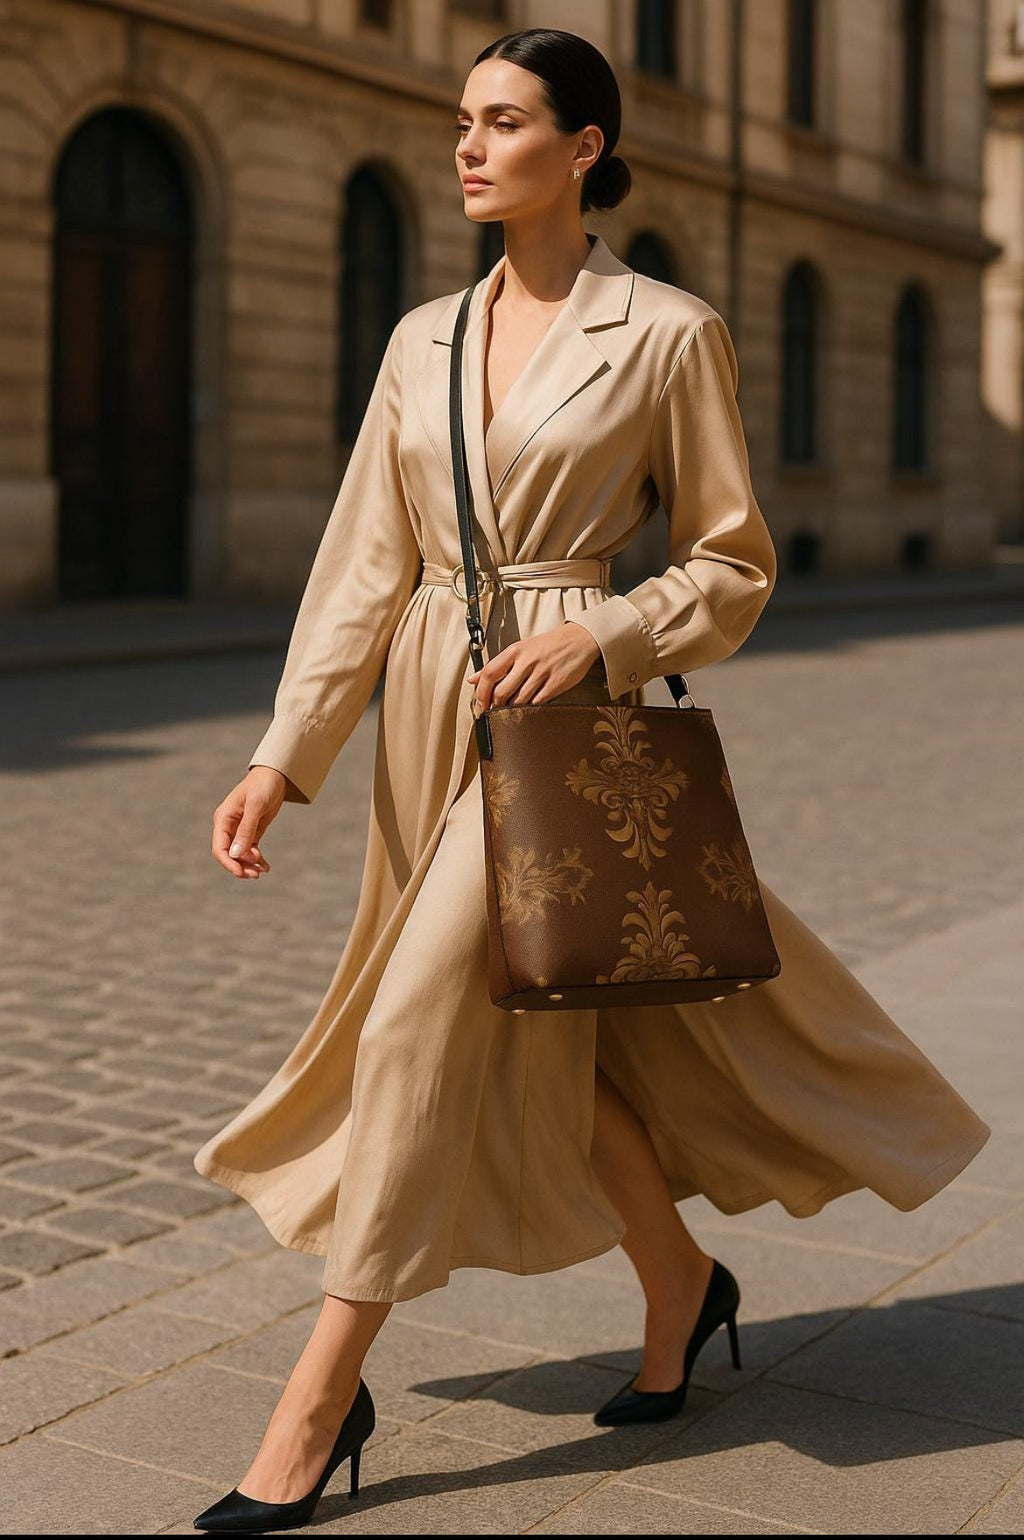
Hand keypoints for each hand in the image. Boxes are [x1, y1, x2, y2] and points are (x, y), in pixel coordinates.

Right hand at [212, 767, 286, 878]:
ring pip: (239, 854)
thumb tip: (236, 854)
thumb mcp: (256, 806)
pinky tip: (266, 866)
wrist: (276, 775)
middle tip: (256, 875)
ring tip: (263, 870)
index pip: (219, 847)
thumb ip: (246, 829)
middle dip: (240, 866)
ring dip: (249, 865)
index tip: (241, 873)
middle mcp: (228, 826)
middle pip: (228, 854)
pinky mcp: (251, 831)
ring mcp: (239, 829)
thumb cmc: (263, 785)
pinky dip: (256, 860)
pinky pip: (250, 850)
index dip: (228, 862)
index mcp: (223, 818)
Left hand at [466, 621, 601, 713]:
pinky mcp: (557, 683)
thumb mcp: (520, 649)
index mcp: (515, 650)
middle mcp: (527, 660)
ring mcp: (543, 672)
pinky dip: (530, 708)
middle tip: (494, 712)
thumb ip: (497, 664)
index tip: (479, 705)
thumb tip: (473, 679)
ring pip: (519, 700)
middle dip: (495, 706)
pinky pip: (537, 702)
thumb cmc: (548, 645)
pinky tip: (529, 706)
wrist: (579, 640)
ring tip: (512, 709)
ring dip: (512, 709)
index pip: (490, 673)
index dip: (480, 693)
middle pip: (502, 691)